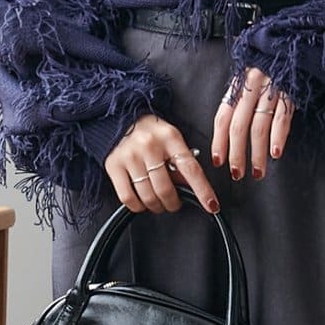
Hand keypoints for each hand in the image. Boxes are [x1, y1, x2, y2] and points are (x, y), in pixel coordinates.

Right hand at [104, 113, 221, 214]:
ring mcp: (130, 156)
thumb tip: (189, 188)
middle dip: (173, 203)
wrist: (120, 117)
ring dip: (156, 206)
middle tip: (173, 203)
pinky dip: (137, 206)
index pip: (190, 168)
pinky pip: (128, 198)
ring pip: (148, 196)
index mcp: (170, 137)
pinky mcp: (113, 165)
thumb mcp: (172, 139)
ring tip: (157, 202)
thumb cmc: (150, 132)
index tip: (211, 205)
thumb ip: (182, 162)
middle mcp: (149, 146)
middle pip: (166, 189)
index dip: (202, 191)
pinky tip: (141, 202)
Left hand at [213, 66, 291, 180]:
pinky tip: (275, 153)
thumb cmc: (271, 66)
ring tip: (258, 171)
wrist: (293, 43)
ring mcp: (271, 89)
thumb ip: (240, 101)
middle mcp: (252, 87)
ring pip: (259, 126)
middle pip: (239, 126)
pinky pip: (282, 118)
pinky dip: (278, 138)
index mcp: (239, 85)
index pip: (223, 117)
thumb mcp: (250, 80)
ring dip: (257, 153)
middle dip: (236, 154)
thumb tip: (229, 134)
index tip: (218, 160)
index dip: (219, 141)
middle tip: (237, 173)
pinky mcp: (290, 92)